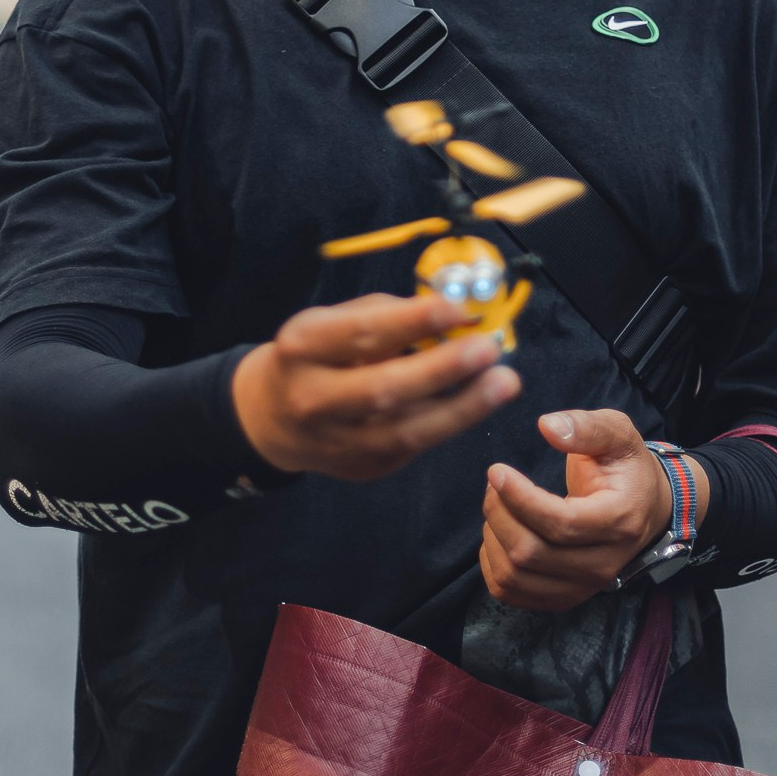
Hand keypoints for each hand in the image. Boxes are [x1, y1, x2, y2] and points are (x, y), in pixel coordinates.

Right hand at [231, 293, 519, 481]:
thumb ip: (388, 316)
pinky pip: (414, 446)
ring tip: (504, 382)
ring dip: (463, 407)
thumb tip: (457, 316)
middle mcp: (313, 399)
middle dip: (443, 369)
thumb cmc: (317, 355)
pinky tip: (476, 401)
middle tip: (489, 349)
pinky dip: (449, 422)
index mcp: (302, 347)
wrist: (272, 416)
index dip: (415, 320)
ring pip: (406, 432)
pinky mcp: (362, 467)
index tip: (460, 308)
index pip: (363, 333)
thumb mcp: (334, 321)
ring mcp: (337, 442)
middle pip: (384, 389)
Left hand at [479, 409, 693, 611]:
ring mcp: (582, 586)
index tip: (497, 471)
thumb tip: (547, 426)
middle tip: (495, 483)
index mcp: (619, 521)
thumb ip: (586, 427)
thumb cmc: (626, 469)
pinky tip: (499, 532)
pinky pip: (510, 591)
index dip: (520, 498)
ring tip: (498, 504)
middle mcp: (603, 564)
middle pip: (531, 553)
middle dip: (499, 513)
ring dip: (493, 537)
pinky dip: (491, 563)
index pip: (560, 523)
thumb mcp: (618, 433)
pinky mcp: (562, 597)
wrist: (645, 510)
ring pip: (515, 576)